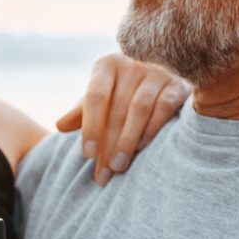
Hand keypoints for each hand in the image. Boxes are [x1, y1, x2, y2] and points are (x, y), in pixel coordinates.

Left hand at [55, 53, 192, 185]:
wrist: (160, 80)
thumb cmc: (120, 93)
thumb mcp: (99, 100)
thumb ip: (81, 112)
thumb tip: (60, 125)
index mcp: (107, 65)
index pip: (96, 96)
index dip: (91, 126)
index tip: (87, 155)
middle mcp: (132, 64)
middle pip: (117, 108)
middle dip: (108, 144)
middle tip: (102, 173)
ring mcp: (157, 73)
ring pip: (140, 109)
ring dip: (127, 141)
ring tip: (118, 167)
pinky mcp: (178, 85)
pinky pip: (164, 107)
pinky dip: (152, 129)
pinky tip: (141, 149)